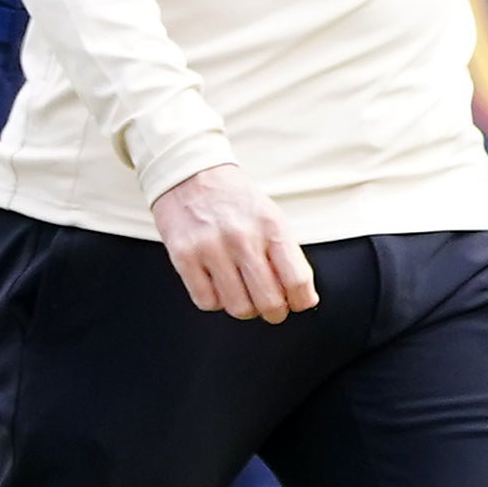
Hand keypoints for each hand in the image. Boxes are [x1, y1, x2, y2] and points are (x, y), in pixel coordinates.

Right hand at [151, 164, 318, 322]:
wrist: (189, 174)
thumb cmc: (235, 200)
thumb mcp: (271, 217)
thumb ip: (288, 256)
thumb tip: (304, 299)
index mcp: (271, 226)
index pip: (297, 281)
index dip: (300, 301)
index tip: (295, 302)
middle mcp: (242, 237)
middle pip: (268, 301)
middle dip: (273, 312)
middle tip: (269, 307)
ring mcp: (211, 247)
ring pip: (238, 307)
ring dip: (244, 308)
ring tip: (241, 293)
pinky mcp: (183, 256)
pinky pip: (206, 301)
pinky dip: (215, 301)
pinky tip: (216, 285)